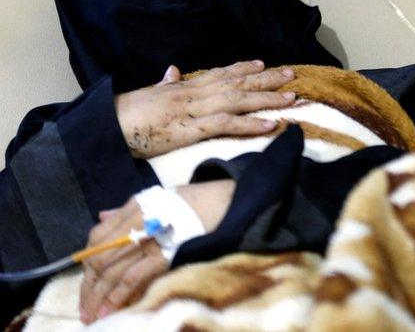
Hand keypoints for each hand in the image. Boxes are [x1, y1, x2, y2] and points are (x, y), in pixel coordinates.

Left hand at [79, 180, 234, 323]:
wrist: (230, 201)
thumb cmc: (197, 200)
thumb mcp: (159, 198)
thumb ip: (128, 210)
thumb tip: (102, 217)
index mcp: (133, 207)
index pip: (97, 237)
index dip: (87, 263)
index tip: (87, 282)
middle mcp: (136, 221)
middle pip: (100, 258)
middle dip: (89, 287)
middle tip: (84, 310)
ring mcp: (150, 238)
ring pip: (112, 272)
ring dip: (99, 297)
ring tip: (93, 316)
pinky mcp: (165, 253)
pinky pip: (134, 277)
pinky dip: (120, 295)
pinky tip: (112, 308)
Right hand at [115, 60, 295, 157]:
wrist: (105, 126)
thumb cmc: (124, 113)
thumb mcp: (149, 94)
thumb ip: (164, 83)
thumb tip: (172, 70)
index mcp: (183, 87)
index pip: (220, 73)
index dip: (243, 68)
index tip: (263, 64)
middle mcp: (192, 94)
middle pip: (236, 83)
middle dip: (266, 79)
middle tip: (292, 75)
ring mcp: (192, 111)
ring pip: (237, 100)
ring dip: (266, 99)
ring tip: (290, 98)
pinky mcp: (189, 130)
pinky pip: (225, 124)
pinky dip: (249, 123)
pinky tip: (269, 124)